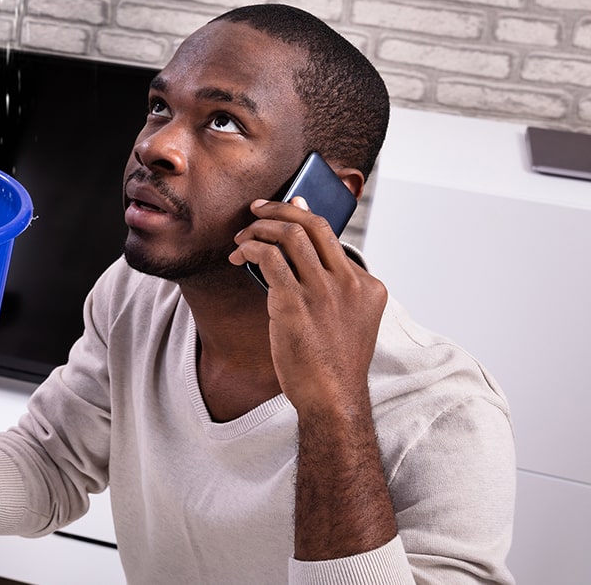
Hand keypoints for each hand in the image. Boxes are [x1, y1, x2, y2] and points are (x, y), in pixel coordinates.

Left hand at [229, 197, 387, 414]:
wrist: (332, 398)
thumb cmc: (333, 362)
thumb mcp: (350, 320)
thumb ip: (335, 288)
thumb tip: (301, 252)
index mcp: (368, 286)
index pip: (332, 237)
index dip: (302, 219)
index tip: (284, 211)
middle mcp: (350, 284)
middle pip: (313, 227)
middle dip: (280, 210)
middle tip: (256, 209)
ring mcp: (324, 293)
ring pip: (289, 236)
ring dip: (259, 229)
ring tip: (242, 236)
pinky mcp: (295, 304)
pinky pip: (268, 258)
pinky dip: (250, 249)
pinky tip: (239, 255)